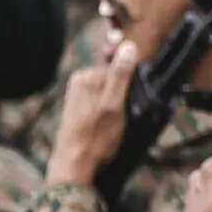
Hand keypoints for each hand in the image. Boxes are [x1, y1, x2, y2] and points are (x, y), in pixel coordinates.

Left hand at [47, 42, 137, 186]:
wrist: (73, 165)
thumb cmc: (95, 138)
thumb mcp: (113, 106)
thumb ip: (120, 75)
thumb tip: (128, 46)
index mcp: (86, 77)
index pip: (119, 65)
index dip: (133, 79)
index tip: (138, 95)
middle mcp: (79, 82)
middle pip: (114, 77)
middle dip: (126, 91)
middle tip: (129, 114)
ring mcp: (77, 95)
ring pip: (109, 90)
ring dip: (119, 102)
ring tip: (119, 123)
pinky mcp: (78, 107)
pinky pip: (102, 100)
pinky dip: (111, 110)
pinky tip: (110, 125)